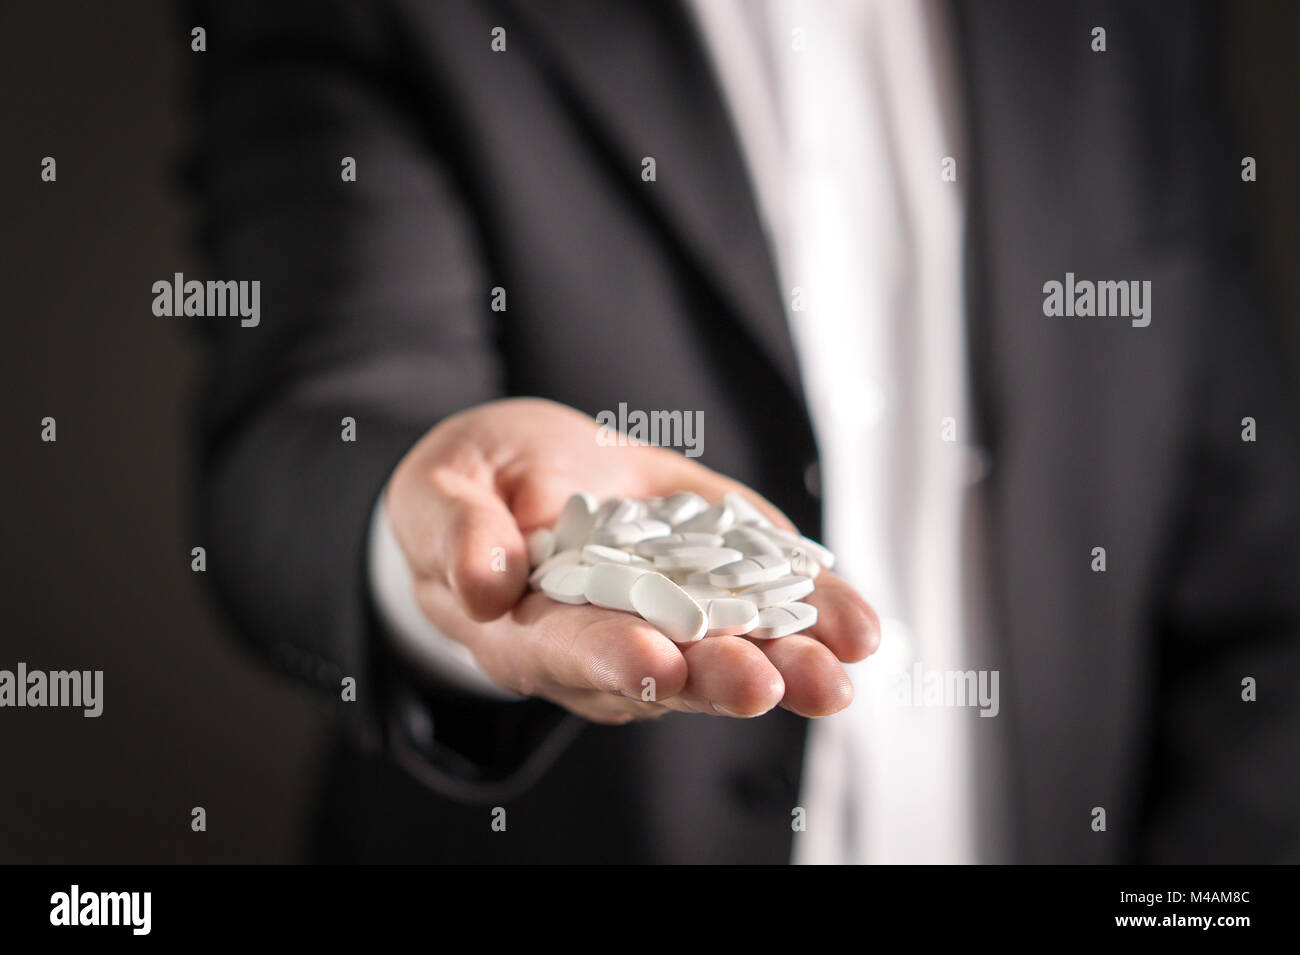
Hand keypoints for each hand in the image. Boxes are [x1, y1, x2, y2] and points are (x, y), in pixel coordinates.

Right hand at [385, 398, 880, 723]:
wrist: (516, 474)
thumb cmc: (468, 486)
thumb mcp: (440, 490)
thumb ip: (457, 533)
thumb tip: (483, 584)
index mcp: (523, 630)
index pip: (567, 652)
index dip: (611, 659)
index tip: (658, 663)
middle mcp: (603, 644)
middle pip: (664, 673)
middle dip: (718, 679)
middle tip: (767, 683)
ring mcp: (665, 619)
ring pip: (726, 651)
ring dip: (787, 661)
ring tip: (839, 663)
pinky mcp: (712, 583)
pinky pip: (764, 603)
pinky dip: (812, 610)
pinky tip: (857, 623)